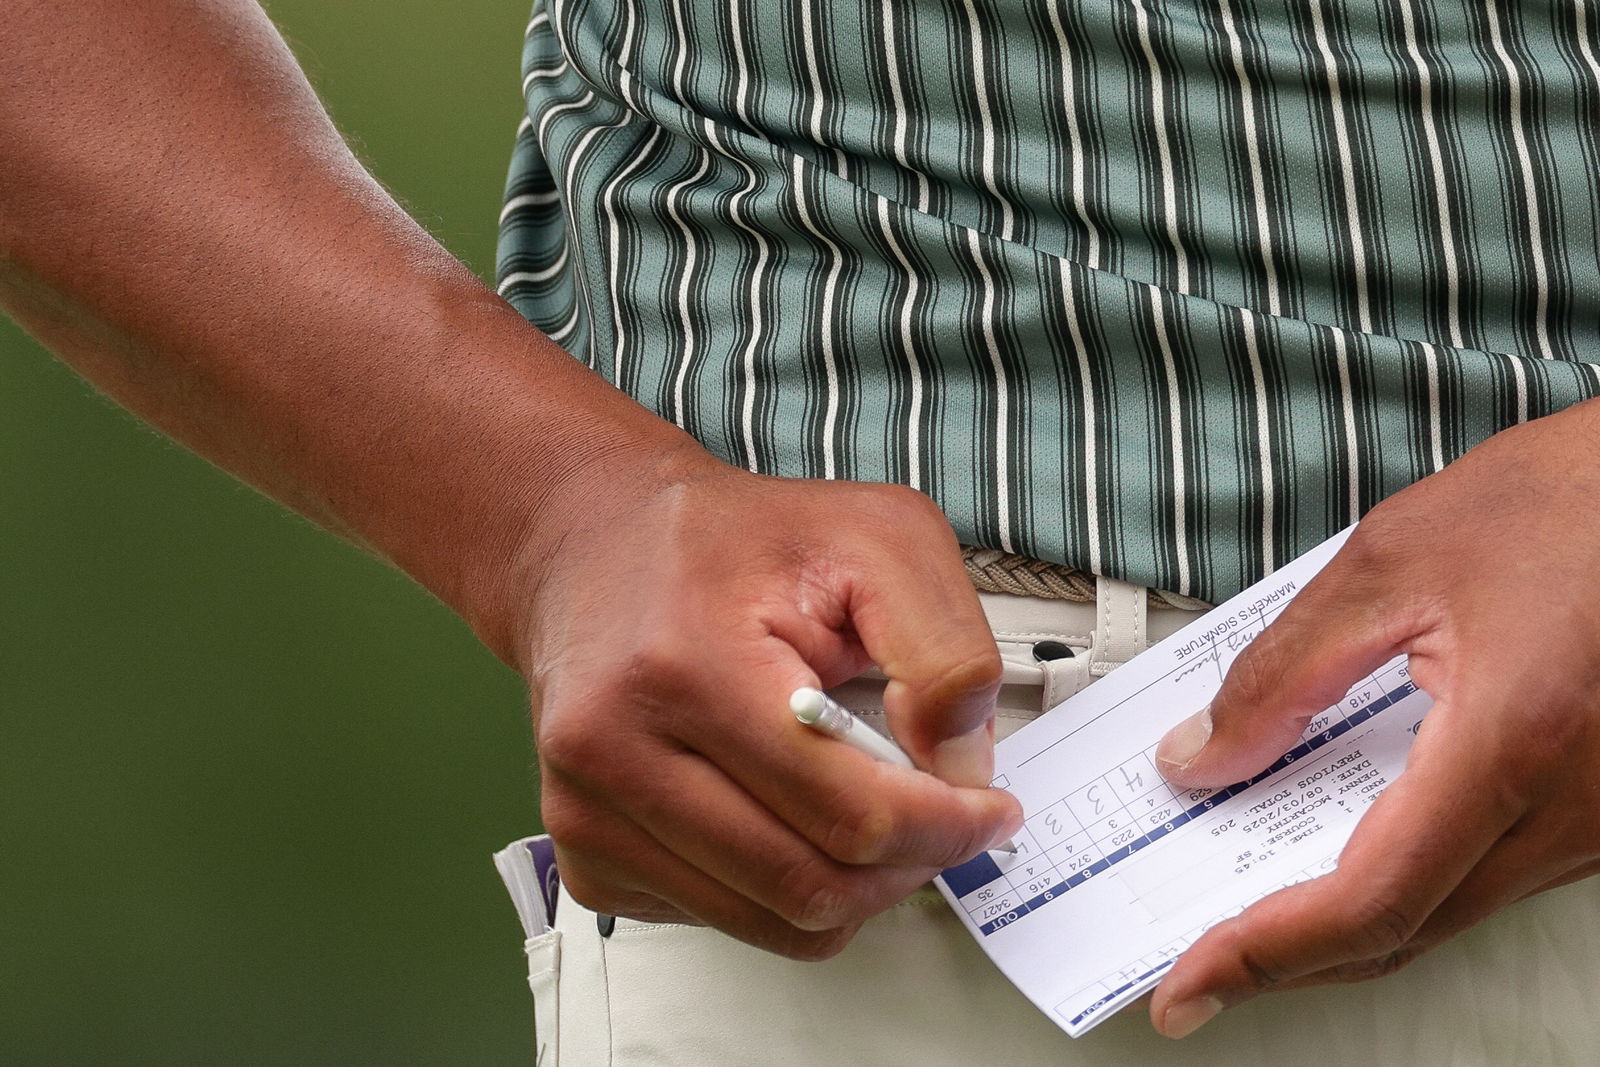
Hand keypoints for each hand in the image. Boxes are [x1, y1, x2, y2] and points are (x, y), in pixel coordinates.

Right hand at [509, 448, 1022, 959]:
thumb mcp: (873, 535)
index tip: (987, 813)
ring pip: (773, 924)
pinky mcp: (586, 853)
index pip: (847, 812)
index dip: (945, 828)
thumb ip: (942, 644)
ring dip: (853, 887)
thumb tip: (960, 764)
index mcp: (685, 667)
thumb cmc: (722, 540)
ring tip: (873, 811)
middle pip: (812, 886)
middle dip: (908, 864)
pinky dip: (781, 889)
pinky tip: (788, 814)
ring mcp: (588, 812)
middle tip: (945, 820)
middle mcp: (614, 750)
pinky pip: (722, 921)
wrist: (591, 544)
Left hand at [1147, 399, 1599, 1036]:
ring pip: (1445, 914)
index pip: (1371, 895)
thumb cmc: (1567, 503)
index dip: (1266, 952)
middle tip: (1197, 967)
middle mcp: (1572, 806)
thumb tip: (1203, 756)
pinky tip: (1336, 861)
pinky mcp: (1598, 815)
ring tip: (1243, 911)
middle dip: (1286, 959)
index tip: (1188, 981)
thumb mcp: (1392, 564)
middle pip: (1405, 929)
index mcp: (1516, 739)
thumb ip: (1283, 673)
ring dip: (1341, 923)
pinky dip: (1399, 885)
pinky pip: (1484, 879)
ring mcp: (1596, 823)